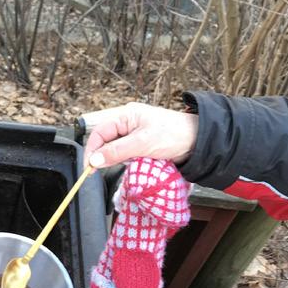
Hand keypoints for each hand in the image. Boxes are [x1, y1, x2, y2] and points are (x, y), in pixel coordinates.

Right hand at [81, 102, 197, 169]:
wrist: (199, 142)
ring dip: (117, 160)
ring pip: (115, 150)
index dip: (92, 150)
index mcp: (126, 116)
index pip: (99, 133)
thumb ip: (116, 152)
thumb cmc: (173, 135)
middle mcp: (127, 123)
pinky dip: (127, 162)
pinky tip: (134, 165)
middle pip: (105, 141)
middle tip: (99, 172)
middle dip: (103, 156)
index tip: (89, 168)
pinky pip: (126, 155)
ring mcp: (134, 135)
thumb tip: (94, 161)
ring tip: (126, 165)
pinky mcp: (141, 145)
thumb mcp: (142, 143)